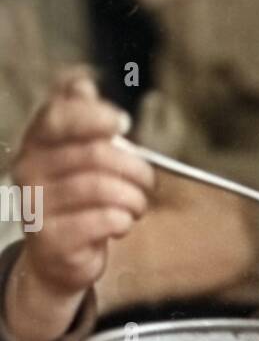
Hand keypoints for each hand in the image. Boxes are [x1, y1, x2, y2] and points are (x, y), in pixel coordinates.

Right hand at [6, 70, 155, 340]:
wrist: (57, 258)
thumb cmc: (75, 201)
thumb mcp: (76, 156)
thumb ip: (79, 119)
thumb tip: (80, 82)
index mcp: (36, 143)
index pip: (59, 115)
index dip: (96, 115)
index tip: (124, 123)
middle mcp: (29, 171)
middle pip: (95, 154)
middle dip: (135, 168)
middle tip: (146, 182)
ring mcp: (37, 206)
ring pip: (103, 188)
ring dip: (134, 198)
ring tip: (137, 205)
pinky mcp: (53, 239)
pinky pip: (104, 220)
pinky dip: (123, 221)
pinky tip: (122, 224)